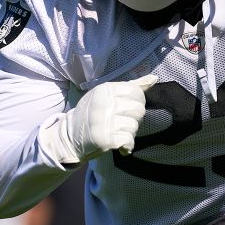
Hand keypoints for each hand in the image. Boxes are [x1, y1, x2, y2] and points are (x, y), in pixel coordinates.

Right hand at [39, 75, 157, 164]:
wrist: (70, 136)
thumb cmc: (91, 113)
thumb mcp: (106, 95)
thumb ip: (131, 86)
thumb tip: (154, 78)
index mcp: (105, 89)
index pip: (136, 92)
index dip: (137, 102)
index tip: (126, 109)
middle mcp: (104, 103)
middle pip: (139, 109)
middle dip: (134, 119)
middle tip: (121, 123)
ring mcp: (104, 121)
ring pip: (134, 126)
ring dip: (129, 133)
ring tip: (117, 133)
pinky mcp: (105, 139)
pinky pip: (129, 141)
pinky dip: (127, 146)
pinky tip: (119, 145)